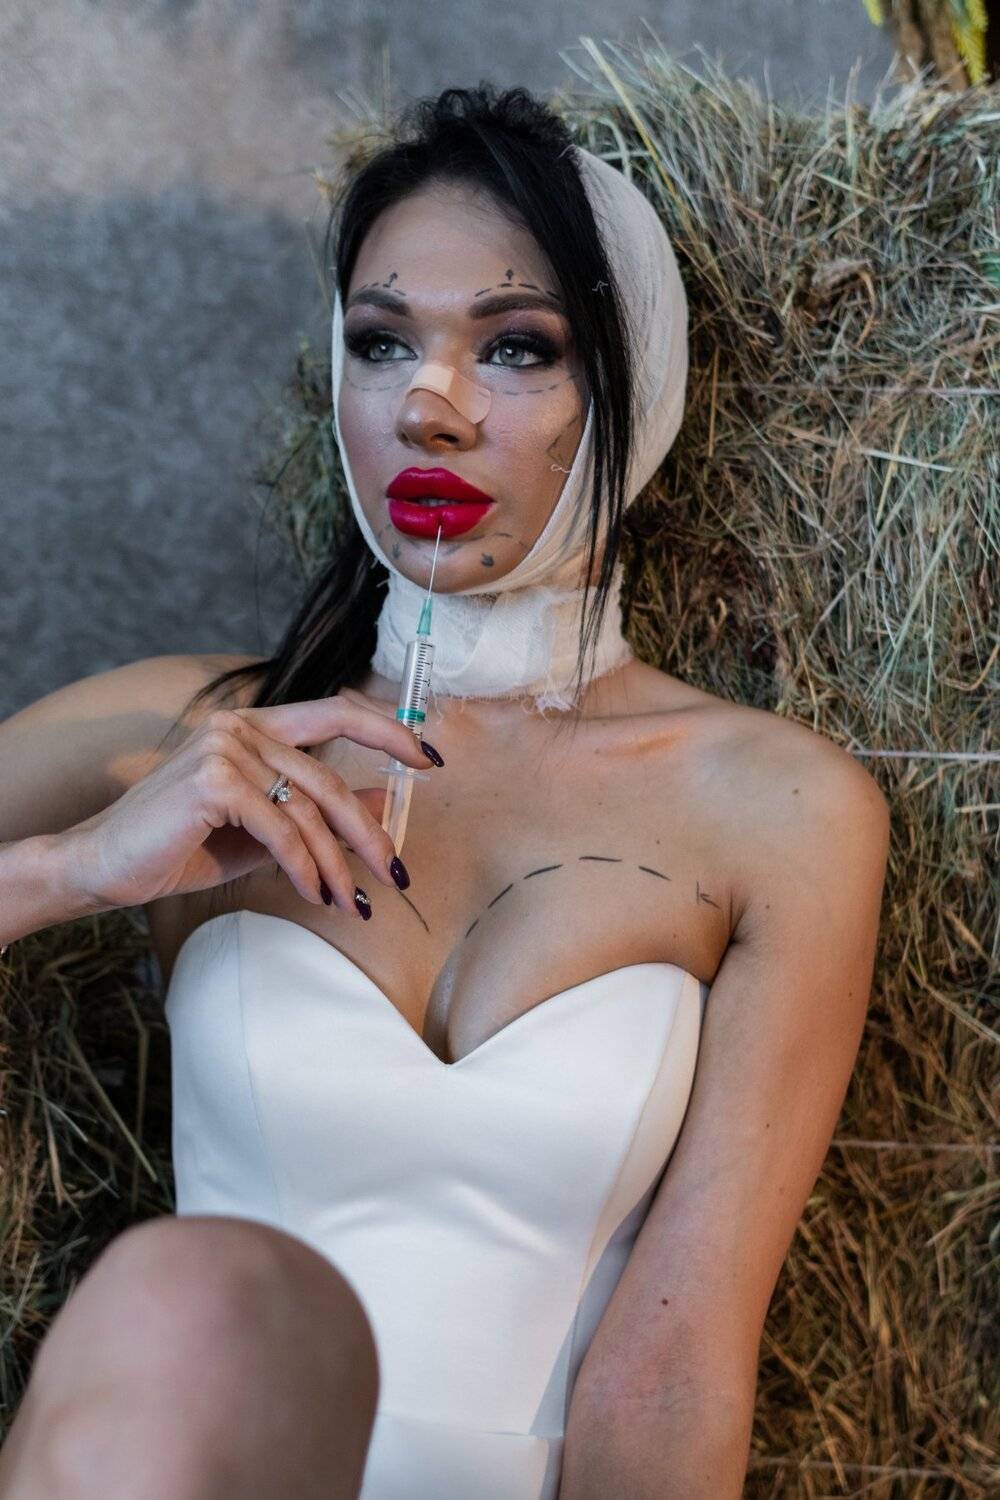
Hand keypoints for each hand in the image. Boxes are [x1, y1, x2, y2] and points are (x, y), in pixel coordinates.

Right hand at [65, 697, 439, 915]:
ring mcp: (224, 748)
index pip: (336, 712)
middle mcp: (241, 726)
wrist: (104, 867)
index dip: (389, 729)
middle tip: (395, 873)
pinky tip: (313, 894)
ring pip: (309, 810)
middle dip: (369, 833)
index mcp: (255, 726)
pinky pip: (280, 829)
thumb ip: (317, 812)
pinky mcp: (211, 781)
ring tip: (350, 903)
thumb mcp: (264, 831)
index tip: (431, 758)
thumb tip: (385, 801)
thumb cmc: (181, 847)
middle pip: (331, 779)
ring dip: (336, 865)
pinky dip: (303, 867)